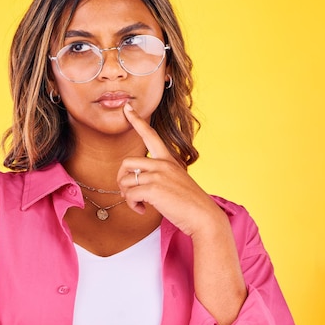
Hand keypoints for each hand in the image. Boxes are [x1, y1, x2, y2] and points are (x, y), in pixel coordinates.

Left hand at [117, 103, 223, 236]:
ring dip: (127, 196)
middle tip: (129, 193)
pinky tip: (142, 210)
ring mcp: (158, 175)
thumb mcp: (177, 181)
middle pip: (126, 162)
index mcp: (169, 159)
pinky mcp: (153, 188)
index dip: (136, 121)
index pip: (150, 135)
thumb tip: (139, 181)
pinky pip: (130, 194)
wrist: (203, 216)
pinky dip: (132, 205)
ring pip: (125, 180)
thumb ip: (160, 176)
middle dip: (121, 180)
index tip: (126, 108)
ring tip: (139, 204)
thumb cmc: (189, 203)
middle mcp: (163, 164)